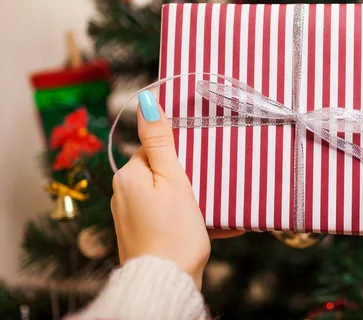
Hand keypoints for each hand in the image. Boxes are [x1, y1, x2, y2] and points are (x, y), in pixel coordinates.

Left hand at [111, 91, 242, 288]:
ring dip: (190, 198)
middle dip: (186, 175)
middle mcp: (123, 195)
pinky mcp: (142, 236)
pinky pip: (167, 217)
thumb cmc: (174, 231)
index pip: (153, 149)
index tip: (200, 161)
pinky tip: (215, 225)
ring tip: (215, 206)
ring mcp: (131, 218)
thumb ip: (160, 141)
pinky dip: (187, 218)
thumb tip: (145, 102)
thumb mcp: (173, 179)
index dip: (179, 153)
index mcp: (129, 177)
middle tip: (208, 184)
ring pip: (165, 194)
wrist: (167, 283)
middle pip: (159, 171)